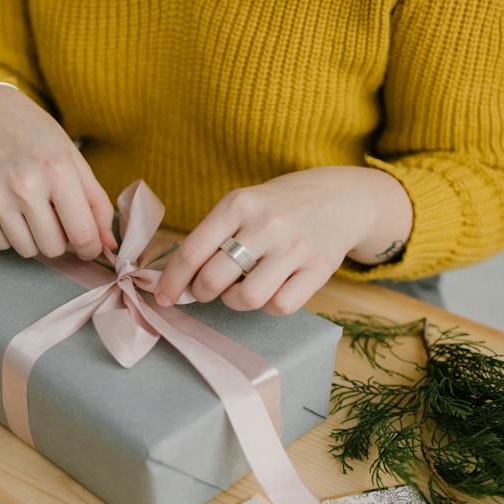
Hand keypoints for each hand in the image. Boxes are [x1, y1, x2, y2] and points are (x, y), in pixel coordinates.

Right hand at [0, 85, 116, 258]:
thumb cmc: (36, 136)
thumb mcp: (73, 159)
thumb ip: (96, 203)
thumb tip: (108, 245)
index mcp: (57, 171)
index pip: (82, 235)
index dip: (90, 249)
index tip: (89, 247)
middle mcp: (24, 185)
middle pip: (53, 249)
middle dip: (60, 240)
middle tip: (54, 217)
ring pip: (27, 251)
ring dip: (34, 239)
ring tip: (31, 211)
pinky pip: (0, 244)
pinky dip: (9, 235)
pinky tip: (9, 210)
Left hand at [155, 166, 412, 314]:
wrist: (341, 197)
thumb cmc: (277, 207)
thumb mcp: (242, 205)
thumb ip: (211, 237)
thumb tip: (175, 281)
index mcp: (238, 204)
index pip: (192, 251)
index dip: (172, 281)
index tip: (162, 298)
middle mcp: (266, 224)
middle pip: (215, 279)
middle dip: (201, 292)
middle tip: (205, 290)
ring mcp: (295, 247)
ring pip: (248, 298)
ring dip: (236, 301)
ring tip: (241, 287)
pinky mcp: (320, 269)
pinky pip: (281, 306)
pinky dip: (270, 306)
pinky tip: (272, 288)